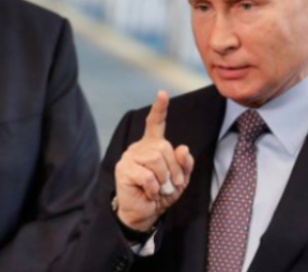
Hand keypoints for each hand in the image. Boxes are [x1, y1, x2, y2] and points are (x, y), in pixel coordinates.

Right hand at [114, 91, 194, 230]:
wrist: (144, 213)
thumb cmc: (161, 194)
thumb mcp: (180, 180)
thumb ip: (184, 164)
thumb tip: (183, 149)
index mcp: (153, 145)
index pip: (155, 123)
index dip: (159, 108)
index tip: (162, 93)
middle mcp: (140, 146)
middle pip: (164, 147)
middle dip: (174, 169)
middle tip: (172, 185)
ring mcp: (130, 156)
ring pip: (156, 159)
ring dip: (164, 180)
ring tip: (160, 189)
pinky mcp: (123, 169)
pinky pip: (147, 175)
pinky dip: (154, 188)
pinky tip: (149, 193)